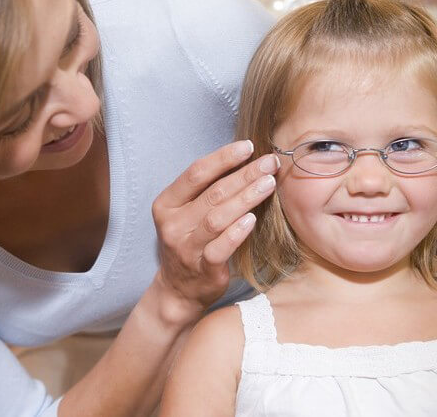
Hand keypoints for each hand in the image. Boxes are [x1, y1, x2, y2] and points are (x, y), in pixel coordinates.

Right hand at [151, 140, 278, 323]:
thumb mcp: (187, 213)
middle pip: (212, 193)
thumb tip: (244, 160)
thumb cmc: (190, 242)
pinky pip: (221, 248)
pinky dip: (237, 232)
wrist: (179, 290)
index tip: (248, 147)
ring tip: (269, 184)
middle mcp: (172, 224)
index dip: (223, 158)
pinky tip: (253, 219)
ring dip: (246, 198)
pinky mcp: (202, 268)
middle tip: (269, 163)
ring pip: (217, 218)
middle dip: (244, 174)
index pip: (195, 173)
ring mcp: (186, 248)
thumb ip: (207, 190)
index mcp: (166, 204)